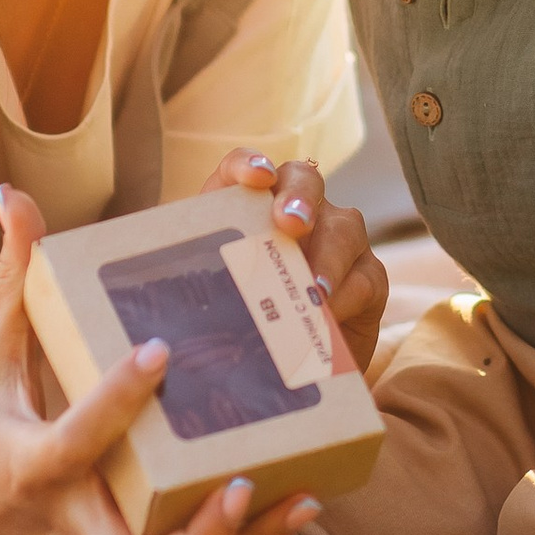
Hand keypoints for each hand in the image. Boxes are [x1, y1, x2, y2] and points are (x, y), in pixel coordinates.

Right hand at [0, 189, 321, 534]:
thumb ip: (15, 278)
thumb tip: (12, 196)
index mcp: (33, 464)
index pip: (76, 439)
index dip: (116, 400)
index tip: (161, 350)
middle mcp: (74, 519)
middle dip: (193, 533)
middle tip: (245, 481)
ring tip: (299, 494)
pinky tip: (299, 499)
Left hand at [207, 148, 387, 371]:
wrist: (285, 370)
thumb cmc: (240, 328)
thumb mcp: (214, 304)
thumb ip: (199, 288)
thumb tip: (166, 310)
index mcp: (248, 207)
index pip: (244, 166)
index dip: (248, 164)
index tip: (255, 178)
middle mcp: (298, 209)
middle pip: (304, 180)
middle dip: (298, 198)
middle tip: (290, 225)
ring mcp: (339, 238)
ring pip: (343, 227)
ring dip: (326, 257)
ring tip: (314, 289)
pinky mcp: (367, 276)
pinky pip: (365, 275)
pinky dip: (345, 296)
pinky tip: (327, 315)